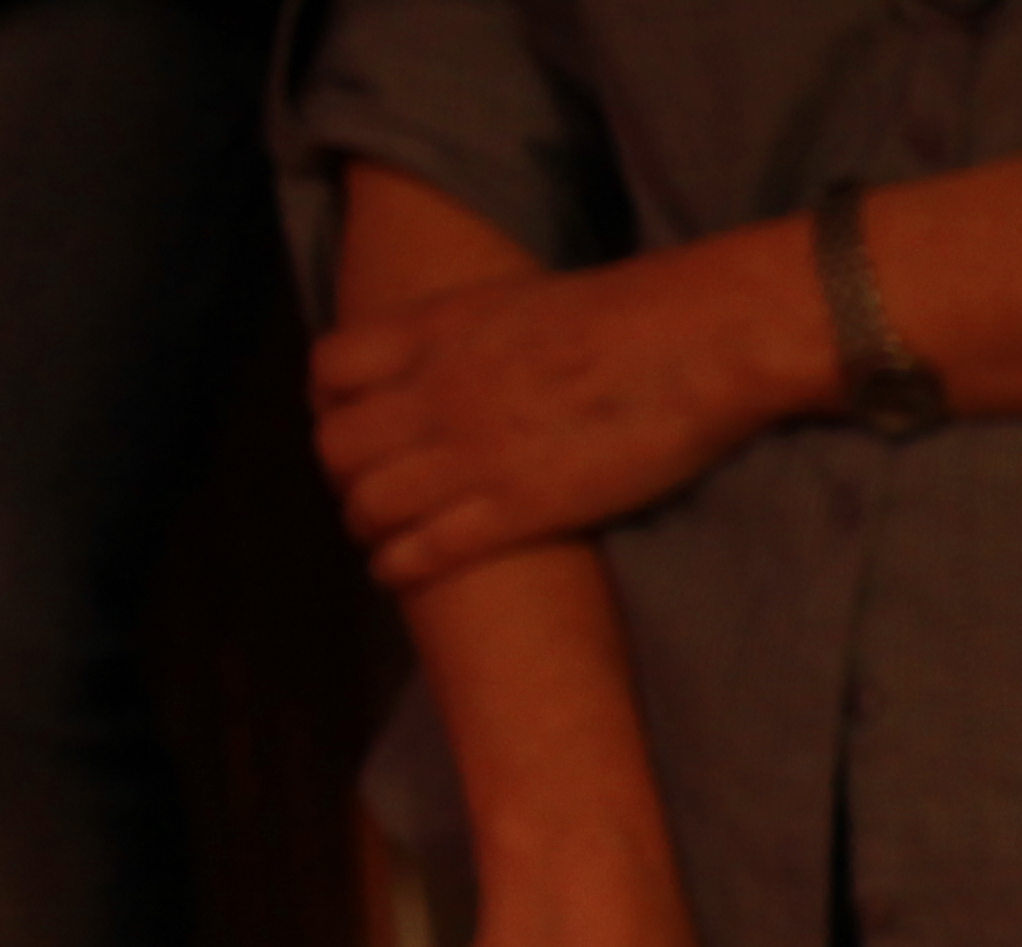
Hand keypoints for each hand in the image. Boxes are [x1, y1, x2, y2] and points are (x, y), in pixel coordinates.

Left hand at [312, 233, 810, 592]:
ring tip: (380, 536)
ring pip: (370, 503)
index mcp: (434, 330)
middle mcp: (436, 391)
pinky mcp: (518, 508)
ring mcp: (472, 453)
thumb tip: (466, 354)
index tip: (347, 422)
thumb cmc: (630, 314)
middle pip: (338, 445)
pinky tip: (397, 571)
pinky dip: (398, 565)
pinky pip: (426, 548)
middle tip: (364, 488)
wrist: (693, 341)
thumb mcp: (519, 300)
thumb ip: (472, 332)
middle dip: (341, 473)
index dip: (328, 404)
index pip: (330, 369)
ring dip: (365, 525)